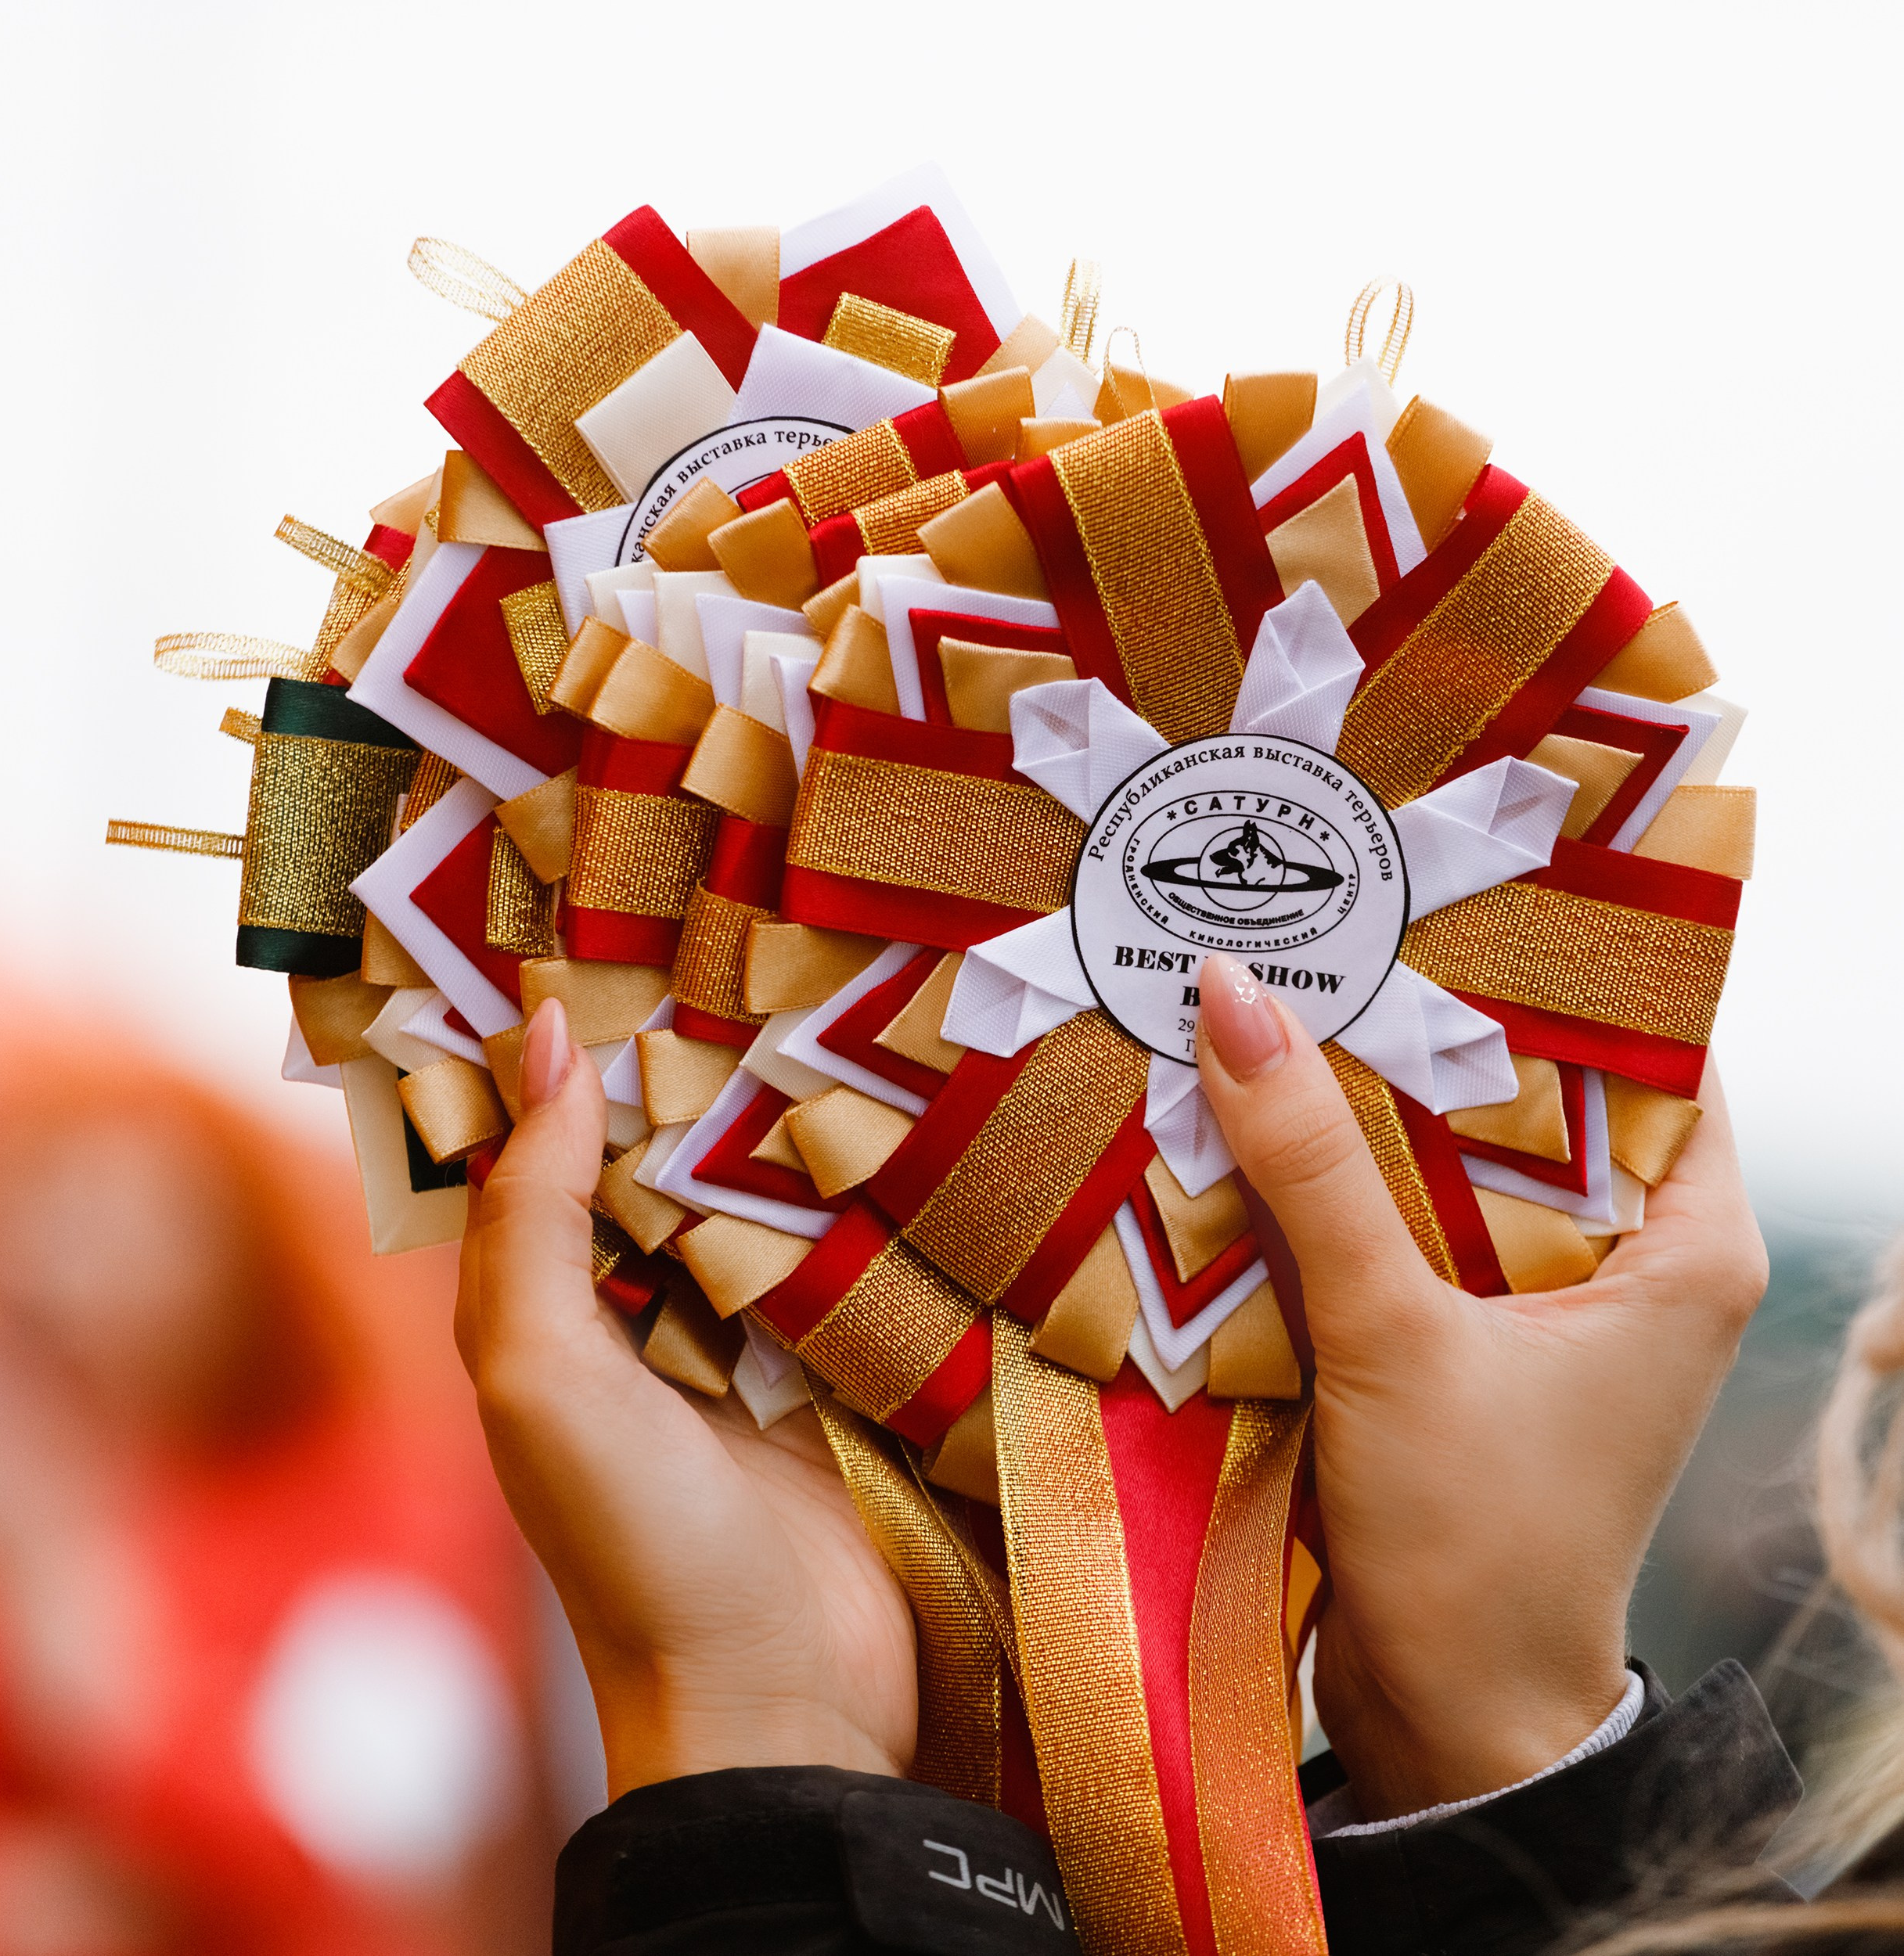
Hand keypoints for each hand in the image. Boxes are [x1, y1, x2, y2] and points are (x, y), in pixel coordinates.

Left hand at [455, 998, 915, 1798]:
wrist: (782, 1700)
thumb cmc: (635, 1544)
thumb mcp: (538, 1372)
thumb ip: (533, 1215)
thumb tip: (547, 1044)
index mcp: (547, 1315)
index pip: (542, 1153)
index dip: (554, 1057)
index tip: (598, 940)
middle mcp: (639, 1317)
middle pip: (659, 1162)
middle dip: (685, 1068)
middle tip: (737, 943)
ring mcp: (745, 1343)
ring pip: (756, 1196)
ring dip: (781, 1119)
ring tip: (825, 998)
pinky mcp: (838, 1368)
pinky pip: (841, 1257)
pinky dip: (856, 1196)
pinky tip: (895, 1119)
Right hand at [1196, 956, 1766, 1820]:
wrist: (1451, 1725)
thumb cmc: (1475, 1544)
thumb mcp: (1394, 1338)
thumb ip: (1314, 1170)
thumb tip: (1235, 995)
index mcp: (1688, 1244)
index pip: (1652, 1051)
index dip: (1558, 964)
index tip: (1448, 883)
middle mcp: (1636, 1263)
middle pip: (1535, 1096)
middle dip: (1430, 1025)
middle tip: (1330, 925)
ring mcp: (1553, 1307)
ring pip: (1459, 1159)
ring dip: (1367, 1107)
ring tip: (1276, 1000)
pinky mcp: (1475, 1345)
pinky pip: (1410, 1226)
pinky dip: (1340, 1185)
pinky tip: (1256, 1125)